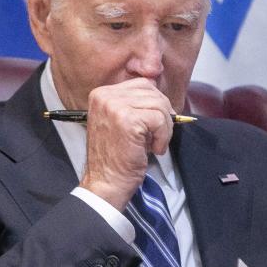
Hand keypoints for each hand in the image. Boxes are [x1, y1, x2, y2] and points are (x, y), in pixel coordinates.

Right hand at [79, 78, 174, 208]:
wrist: (106, 182)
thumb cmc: (115, 157)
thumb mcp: (119, 122)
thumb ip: (134, 105)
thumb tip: (161, 97)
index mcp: (102, 94)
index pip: (142, 84)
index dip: (156, 102)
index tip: (156, 122)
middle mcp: (105, 97)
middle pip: (152, 92)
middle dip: (163, 114)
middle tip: (158, 135)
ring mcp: (115, 107)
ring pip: (159, 105)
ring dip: (164, 128)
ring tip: (154, 144)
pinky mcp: (128, 120)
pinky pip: (160, 120)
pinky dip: (163, 136)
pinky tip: (154, 149)